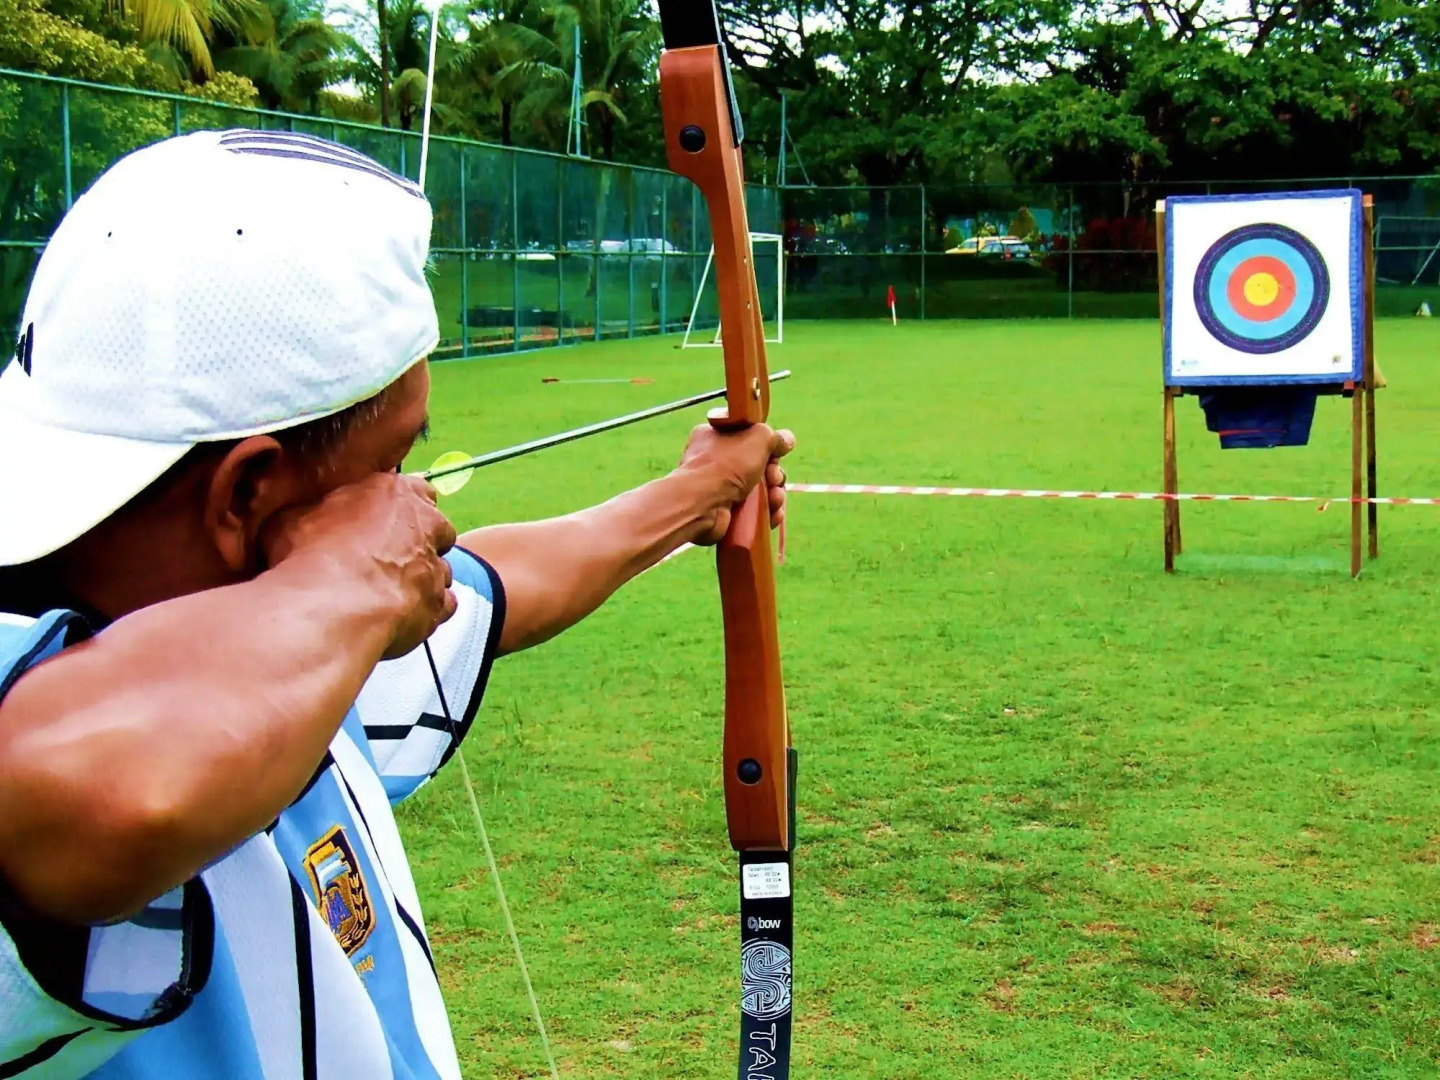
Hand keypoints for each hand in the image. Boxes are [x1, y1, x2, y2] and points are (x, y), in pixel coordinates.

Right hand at [262, 473, 457, 657]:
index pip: (415, 489)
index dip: (401, 506)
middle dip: (418, 540)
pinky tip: (402, 616)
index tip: (384, 519)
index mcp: (394, 492)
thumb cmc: (309, 555)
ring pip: (439, 568)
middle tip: (386, 557)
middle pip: (436, 527)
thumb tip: (298, 517)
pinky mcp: (438, 605)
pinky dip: (427, 609)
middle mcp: (425, 525)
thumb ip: (312, 512)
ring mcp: (435, 566)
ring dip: (420, 577)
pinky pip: (443, 605)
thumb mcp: (292, 518)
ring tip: (387, 592)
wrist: (332, 606)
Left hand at [680, 423, 794, 545]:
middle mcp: (715, 461)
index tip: (774, 454)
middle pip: (758, 466)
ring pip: (759, 490)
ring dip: (775, 495)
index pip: (749, 439)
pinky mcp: (725, 512)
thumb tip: (787, 440)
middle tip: (774, 479)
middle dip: (774, 475)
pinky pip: (753, 511)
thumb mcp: (757, 438)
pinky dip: (767, 512)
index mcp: (715, 436)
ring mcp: (719, 488)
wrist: (702, 503)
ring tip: (775, 500)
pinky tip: (774, 514)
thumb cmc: (726, 465)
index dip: (767, 447)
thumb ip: (775, 436)